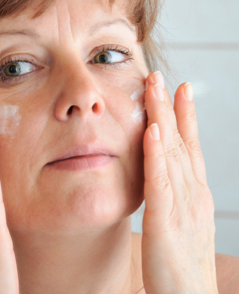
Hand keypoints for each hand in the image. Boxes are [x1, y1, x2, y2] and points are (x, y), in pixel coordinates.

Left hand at [141, 71, 217, 293]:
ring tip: (155, 89)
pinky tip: (153, 132)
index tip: (178, 91)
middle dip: (172, 108)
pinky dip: (158, 154)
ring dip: (164, 118)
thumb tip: (160, 182)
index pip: (190, 149)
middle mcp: (192, 195)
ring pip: (173, 153)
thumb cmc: (180, 270)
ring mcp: (182, 206)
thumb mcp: (178, 228)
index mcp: (193, 197)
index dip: (184, 118)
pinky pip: (161, 182)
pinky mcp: (167, 221)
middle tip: (162, 77)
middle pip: (183, 142)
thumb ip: (170, 203)